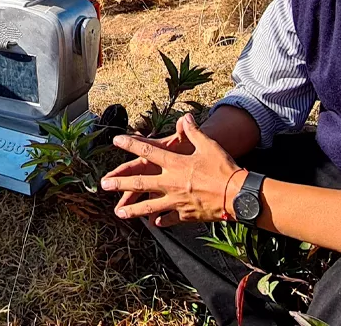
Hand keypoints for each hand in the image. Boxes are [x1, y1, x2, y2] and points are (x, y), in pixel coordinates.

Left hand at [102, 113, 240, 226]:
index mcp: (175, 164)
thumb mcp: (208, 145)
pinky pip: (169, 218)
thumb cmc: (223, 168)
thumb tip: (186, 118)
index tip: (116, 141)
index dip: (131, 145)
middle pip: (140, 183)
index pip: (148, 152)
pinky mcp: (185, 215)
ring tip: (119, 213)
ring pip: (149, 207)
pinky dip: (162, 220)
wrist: (237, 195)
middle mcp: (171, 183)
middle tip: (104, 185)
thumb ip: (194, 132)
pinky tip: (156, 223)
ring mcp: (176, 201)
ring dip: (133, 210)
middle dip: (120, 184)